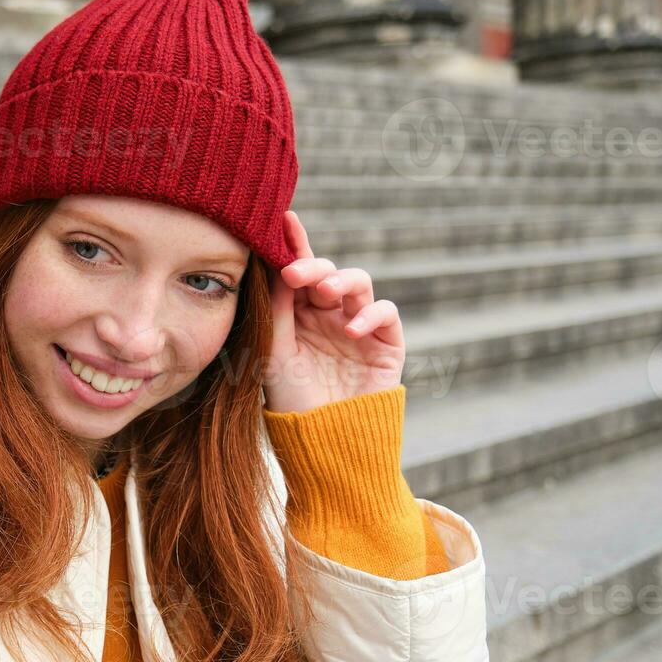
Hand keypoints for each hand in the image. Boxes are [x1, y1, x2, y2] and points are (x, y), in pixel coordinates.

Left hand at [264, 210, 405, 414]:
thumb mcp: (275, 353)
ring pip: (358, 283)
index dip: (293, 245)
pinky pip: (385, 313)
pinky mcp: (385, 343)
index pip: (297, 273)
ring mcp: (358, 325)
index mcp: (299, 313)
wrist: (325, 441)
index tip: (282, 220)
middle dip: (313, 266)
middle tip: (295, 273)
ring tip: (326, 292)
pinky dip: (370, 314)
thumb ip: (277, 311)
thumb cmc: (293, 400)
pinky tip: (351, 328)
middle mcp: (329, 314)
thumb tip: (277, 268)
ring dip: (342, 281)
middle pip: (326, 272)